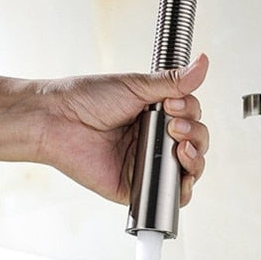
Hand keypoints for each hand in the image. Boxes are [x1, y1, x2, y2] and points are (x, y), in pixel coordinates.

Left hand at [37, 54, 209, 204]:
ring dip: (195, 160)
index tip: (172, 105)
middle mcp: (155, 140)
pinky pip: (170, 197)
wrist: (57, 120)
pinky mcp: (135, 187)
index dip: (191, 113)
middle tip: (173, 126)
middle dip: (195, 135)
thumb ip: (173, 81)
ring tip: (179, 148)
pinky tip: (182, 179)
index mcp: (157, 115)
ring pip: (189, 170)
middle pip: (197, 144)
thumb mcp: (137, 85)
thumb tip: (203, 62)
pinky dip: (183, 191)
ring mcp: (148, 164)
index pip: (193, 117)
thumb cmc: (88, 99)